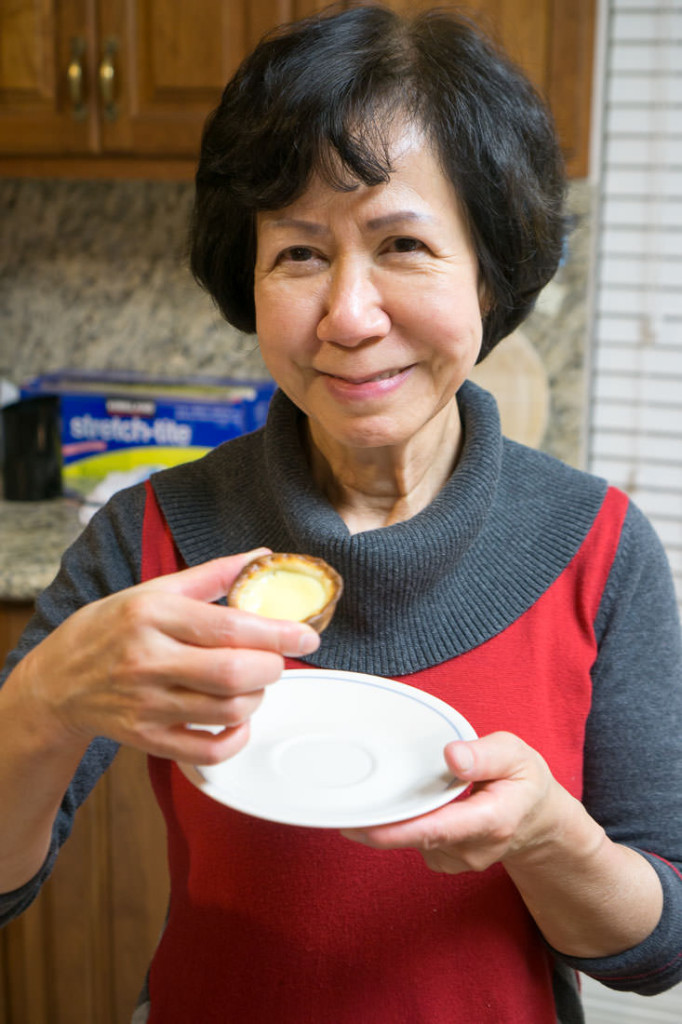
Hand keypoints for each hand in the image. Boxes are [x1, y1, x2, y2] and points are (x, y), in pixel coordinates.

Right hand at [11, 551, 320, 764]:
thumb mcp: (154, 590)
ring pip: (227, 711)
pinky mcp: (145, 739)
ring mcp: (145, 704)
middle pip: (233, 673)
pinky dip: (235, 738)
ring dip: (256, 698)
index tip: (307, 636)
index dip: (278, 633)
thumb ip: (212, 575)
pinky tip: (236, 719)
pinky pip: (206, 752)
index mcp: (152, 615)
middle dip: (271, 668)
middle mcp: (147, 660)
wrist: (57, 680)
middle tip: (276, 660)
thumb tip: (261, 556)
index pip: (229, 627)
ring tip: (252, 683)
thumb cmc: (110, 629)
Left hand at [342, 732, 563, 873]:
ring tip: (389, 788)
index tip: (362, 825)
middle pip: (416, 837)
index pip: (438, 829)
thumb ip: (485, 755)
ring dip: (393, 818)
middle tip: (340, 807)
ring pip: (412, 839)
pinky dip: (403, 823)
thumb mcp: (515, 755)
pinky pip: (414, 842)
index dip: (398, 830)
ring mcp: (459, 860)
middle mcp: (473, 848)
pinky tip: (410, 803)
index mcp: (493, 820)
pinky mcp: (445, 861)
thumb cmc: (523, 781)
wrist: (537, 820)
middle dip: (377, 825)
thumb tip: (451, 755)